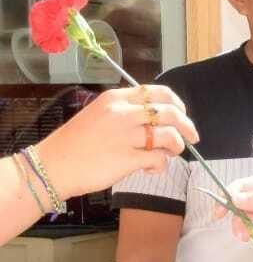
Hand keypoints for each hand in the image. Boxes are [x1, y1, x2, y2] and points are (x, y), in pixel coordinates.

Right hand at [36, 86, 197, 197]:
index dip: (177, 104)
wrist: (51, 167)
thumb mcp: (99, 116)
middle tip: (192, 137)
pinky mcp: (126, 158)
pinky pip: (158, 159)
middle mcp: (122, 113)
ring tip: (169, 154)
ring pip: (169, 136)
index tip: (183, 115)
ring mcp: (125, 136)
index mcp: (116, 99)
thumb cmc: (75, 144)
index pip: (159, 93)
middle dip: (187, 125)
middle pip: (170, 113)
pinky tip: (151, 169)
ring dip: (177, 147)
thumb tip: (160, 123)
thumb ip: (128, 114)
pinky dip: (160, 165)